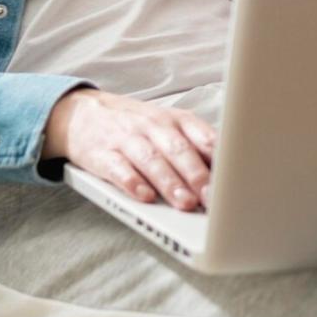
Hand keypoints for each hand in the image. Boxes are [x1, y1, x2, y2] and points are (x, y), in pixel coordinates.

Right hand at [42, 88, 216, 210]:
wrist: (83, 113)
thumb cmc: (137, 126)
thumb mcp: (169, 127)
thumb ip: (195, 148)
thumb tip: (227, 176)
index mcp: (176, 120)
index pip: (202, 135)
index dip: (218, 158)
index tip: (232, 178)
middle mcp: (153, 126)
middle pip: (178, 149)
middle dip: (196, 174)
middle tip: (211, 197)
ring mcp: (126, 139)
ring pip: (151, 160)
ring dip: (169, 182)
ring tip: (184, 203)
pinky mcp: (102, 155)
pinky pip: (118, 169)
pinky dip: (132, 183)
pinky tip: (144, 197)